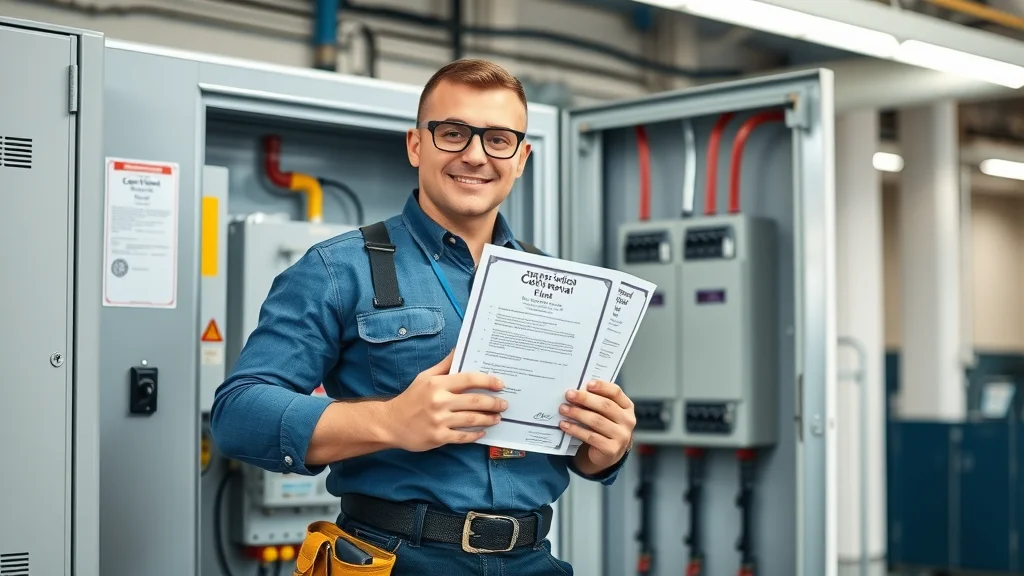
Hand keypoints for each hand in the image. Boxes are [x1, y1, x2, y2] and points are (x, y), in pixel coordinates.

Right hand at [384, 350, 507, 451]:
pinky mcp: (438, 437)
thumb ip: (444, 365)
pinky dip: (475, 435)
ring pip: (472, 419)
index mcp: (437, 384)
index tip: (500, 384)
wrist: (390, 423)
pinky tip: (482, 432)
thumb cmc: (410, 398)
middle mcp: (439, 401)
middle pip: (474, 400)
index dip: (487, 380)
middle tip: (504, 404)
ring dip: (488, 418)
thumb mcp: (424, 377)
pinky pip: (462, 436)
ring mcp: (439, 420)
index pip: (468, 379)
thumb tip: (459, 349)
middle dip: (493, 402)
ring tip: (498, 417)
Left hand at [559, 380, 635, 473]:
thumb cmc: (604, 427)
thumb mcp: (605, 413)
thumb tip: (577, 391)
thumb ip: (597, 402)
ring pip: (597, 421)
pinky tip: (565, 425)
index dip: (602, 386)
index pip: (616, 392)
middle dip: (585, 399)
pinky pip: (591, 436)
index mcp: (627, 407)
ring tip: (563, 409)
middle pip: (605, 405)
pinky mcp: (611, 449)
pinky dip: (575, 429)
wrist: (608, 453)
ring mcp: (621, 436)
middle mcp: (627, 421)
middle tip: (569, 395)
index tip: (587, 384)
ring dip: (577, 413)